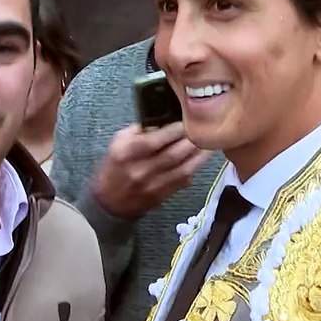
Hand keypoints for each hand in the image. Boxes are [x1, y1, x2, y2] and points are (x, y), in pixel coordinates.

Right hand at [91, 122, 210, 218]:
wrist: (110, 201)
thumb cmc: (115, 166)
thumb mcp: (118, 142)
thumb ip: (140, 129)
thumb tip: (163, 119)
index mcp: (127, 153)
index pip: (155, 140)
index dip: (174, 130)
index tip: (186, 120)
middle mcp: (140, 170)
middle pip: (173, 154)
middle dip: (191, 140)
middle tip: (203, 129)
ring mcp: (153, 185)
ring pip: (183, 168)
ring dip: (200, 155)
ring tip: (210, 142)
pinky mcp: (162, 196)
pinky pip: (184, 180)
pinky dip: (195, 168)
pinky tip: (202, 158)